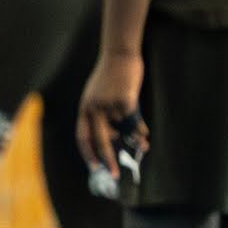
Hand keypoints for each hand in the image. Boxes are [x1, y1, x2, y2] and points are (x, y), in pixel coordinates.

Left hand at [76, 51, 147, 178]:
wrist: (119, 53)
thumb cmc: (110, 75)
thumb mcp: (98, 95)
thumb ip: (102, 116)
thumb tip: (114, 138)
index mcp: (84, 108)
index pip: (82, 137)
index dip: (88, 154)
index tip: (95, 168)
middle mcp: (94, 108)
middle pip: (100, 140)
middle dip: (108, 160)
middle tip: (115, 174)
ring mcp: (109, 105)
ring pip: (123, 130)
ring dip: (133, 140)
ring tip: (142, 146)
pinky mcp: (125, 100)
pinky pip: (134, 122)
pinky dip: (140, 130)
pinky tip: (144, 134)